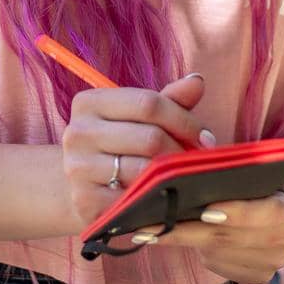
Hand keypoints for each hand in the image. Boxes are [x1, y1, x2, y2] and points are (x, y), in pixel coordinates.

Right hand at [60, 72, 214, 231]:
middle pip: (150, 138)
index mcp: (89, 103)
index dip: (185, 120)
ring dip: (171, 177)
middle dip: (181, 151)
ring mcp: (78, 168)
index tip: (206, 138)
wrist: (82, 188)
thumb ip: (169, 100)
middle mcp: (78, 132)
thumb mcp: (139, 119)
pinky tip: (161, 197)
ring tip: (181, 178)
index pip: (149, 103)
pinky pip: (135, 199)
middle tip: (196, 162)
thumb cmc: (119, 146)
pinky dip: (155, 199)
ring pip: (144, 170)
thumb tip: (197, 82)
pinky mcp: (85, 201)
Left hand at [128, 98, 283, 281]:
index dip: (240, 214)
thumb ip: (212, 125)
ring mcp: (276, 258)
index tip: (207, 210)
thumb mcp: (240, 150)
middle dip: (192, 232)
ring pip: (227, 260)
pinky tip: (168, 245)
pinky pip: (228, 275)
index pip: (272, 211)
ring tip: (151, 232)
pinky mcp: (261, 276)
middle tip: (151, 224)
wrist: (281, 196)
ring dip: (190, 247)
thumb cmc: (250, 168)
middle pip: (237, 239)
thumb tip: (193, 83)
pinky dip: (202, 261)